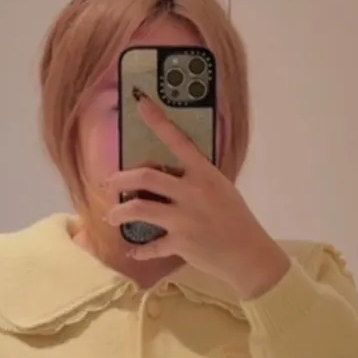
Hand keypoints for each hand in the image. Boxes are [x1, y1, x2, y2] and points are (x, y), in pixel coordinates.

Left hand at [103, 90, 290, 299]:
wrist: (249, 254)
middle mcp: (192, 192)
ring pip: (139, 209)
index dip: (158, 120)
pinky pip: (151, 246)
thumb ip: (197, 180)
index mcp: (205, 174)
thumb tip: (170, 175)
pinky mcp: (180, 243)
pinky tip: (133, 251)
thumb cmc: (237, 220)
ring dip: (119, 213)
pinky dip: (139, 250)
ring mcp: (184, 218)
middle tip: (108, 183)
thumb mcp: (222, 190)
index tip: (140, 102)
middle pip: (146, 176)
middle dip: (120, 179)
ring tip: (111, 216)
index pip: (179, 141)